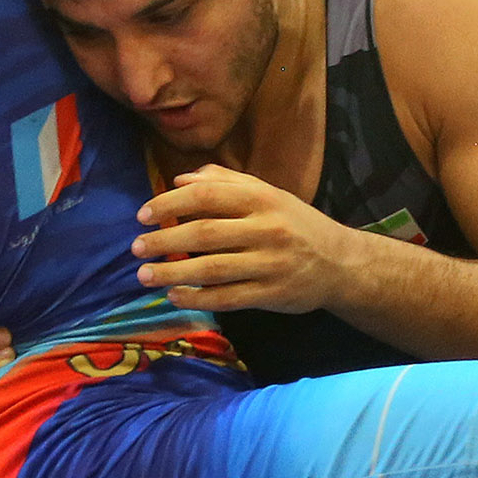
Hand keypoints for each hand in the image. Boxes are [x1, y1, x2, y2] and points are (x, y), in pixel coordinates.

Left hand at [134, 168, 349, 314]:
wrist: (342, 263)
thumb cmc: (297, 224)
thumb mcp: (268, 194)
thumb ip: (226, 182)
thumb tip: (180, 179)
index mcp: (262, 199)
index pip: (206, 195)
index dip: (170, 204)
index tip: (143, 215)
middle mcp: (266, 229)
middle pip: (204, 233)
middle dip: (164, 241)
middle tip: (136, 248)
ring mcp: (270, 264)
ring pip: (212, 269)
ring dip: (172, 272)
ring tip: (145, 275)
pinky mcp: (272, 294)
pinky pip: (227, 297)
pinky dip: (197, 298)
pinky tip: (175, 296)